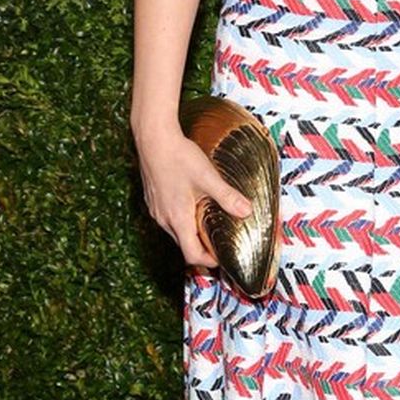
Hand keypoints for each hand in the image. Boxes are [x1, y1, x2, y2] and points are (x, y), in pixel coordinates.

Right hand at [135, 128, 253, 269]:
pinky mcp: (152, 200)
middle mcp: (163, 218)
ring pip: (175, 232)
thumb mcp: (208, 177)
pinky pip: (168, 219)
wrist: (153, 138)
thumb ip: (228, 197)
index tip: (221, 258)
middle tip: (219, 242)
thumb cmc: (178, 156)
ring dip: (191, 233)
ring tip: (208, 223)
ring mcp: (156, 210)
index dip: (207, 261)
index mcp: (178, 218)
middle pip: (183, 245)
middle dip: (202, 248)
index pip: (191, 254)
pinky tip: (192, 205)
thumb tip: (246, 211)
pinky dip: (181, 220)